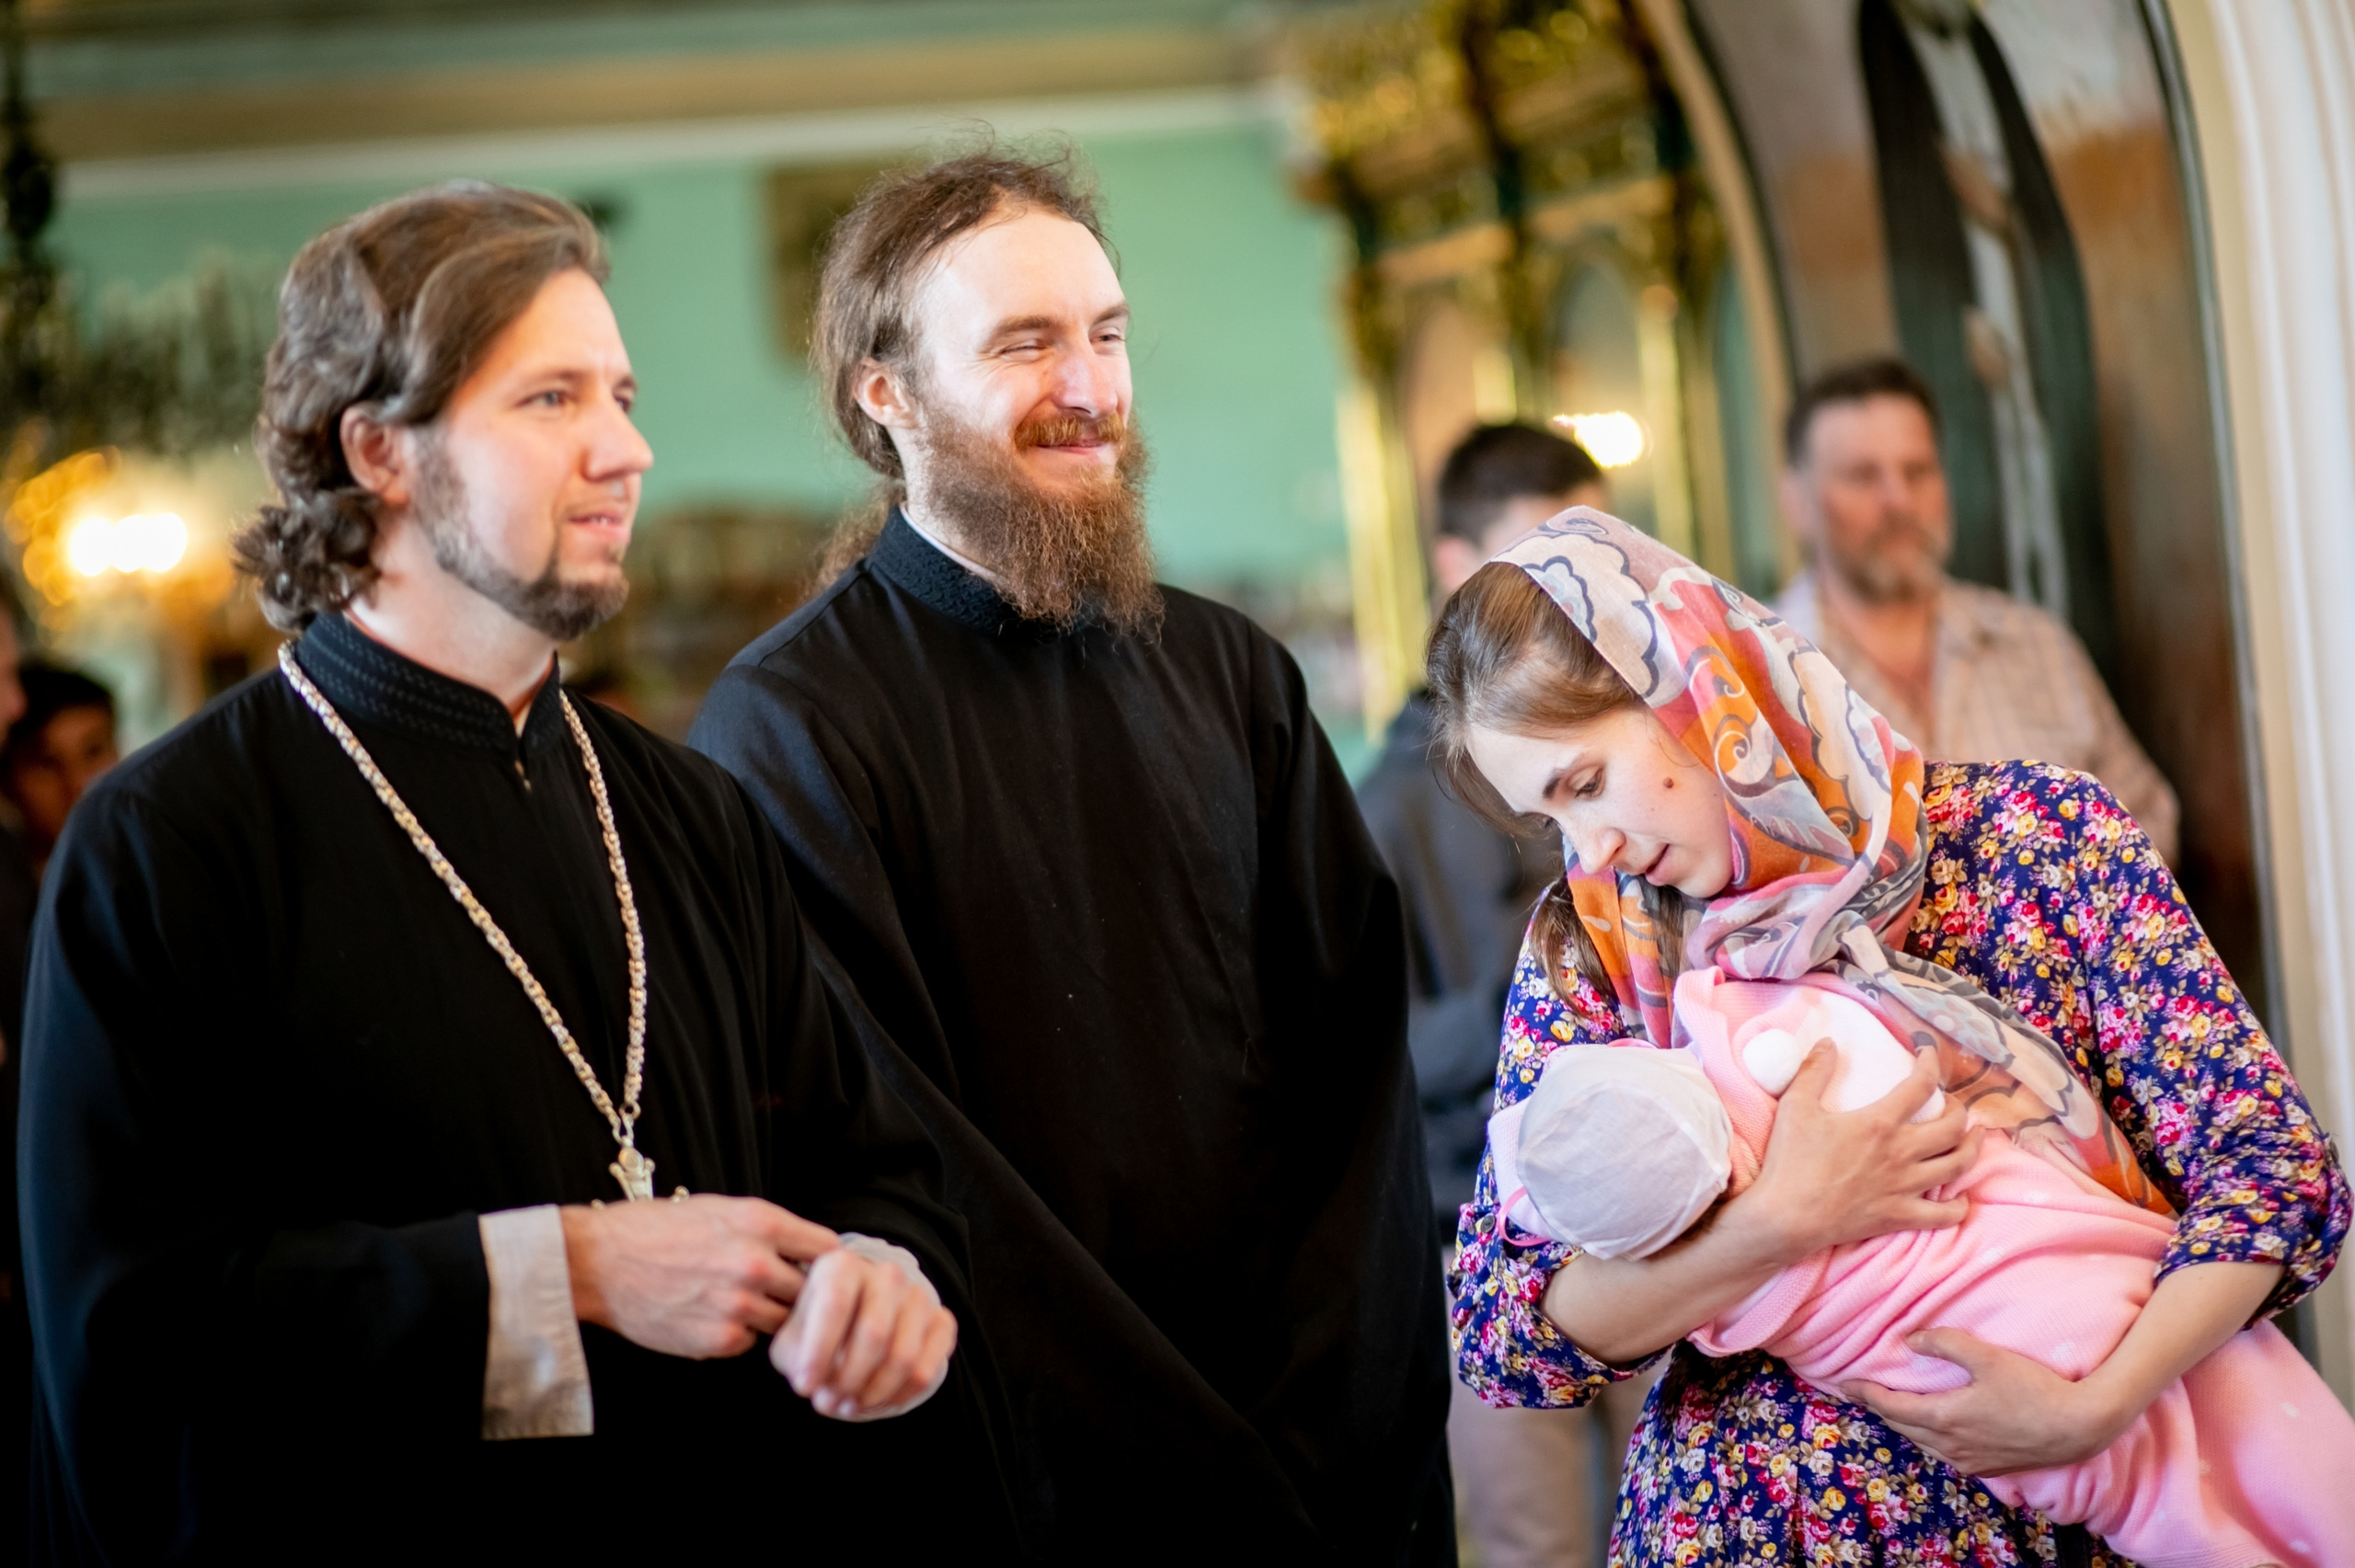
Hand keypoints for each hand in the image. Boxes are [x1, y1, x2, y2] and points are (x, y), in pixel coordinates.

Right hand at [562, 1194, 837, 1358]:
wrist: (600, 1263)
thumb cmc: (658, 1229)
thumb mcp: (720, 1210)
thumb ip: (768, 1230)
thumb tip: (807, 1253)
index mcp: (760, 1222)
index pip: (826, 1248)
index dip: (827, 1262)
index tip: (823, 1271)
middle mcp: (755, 1262)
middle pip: (813, 1291)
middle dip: (804, 1294)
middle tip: (787, 1294)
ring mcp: (739, 1304)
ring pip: (784, 1321)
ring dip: (772, 1316)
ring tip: (744, 1303)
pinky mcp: (720, 1340)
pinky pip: (751, 1342)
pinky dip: (741, 1334)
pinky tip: (715, 1317)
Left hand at [771, 1247, 958, 1419]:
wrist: (853, 1321)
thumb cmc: (817, 1330)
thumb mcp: (793, 1339)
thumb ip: (799, 1359)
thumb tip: (818, 1386)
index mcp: (843, 1265)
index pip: (836, 1304)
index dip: (819, 1352)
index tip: (805, 1388)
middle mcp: (886, 1273)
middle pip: (875, 1334)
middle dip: (848, 1380)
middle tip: (829, 1402)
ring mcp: (919, 1296)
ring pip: (904, 1358)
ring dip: (872, 1394)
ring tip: (848, 1404)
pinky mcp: (942, 1321)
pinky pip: (926, 1371)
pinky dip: (898, 1397)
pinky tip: (875, 1401)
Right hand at [1736, 1042, 1980, 1262]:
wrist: (1786, 1217)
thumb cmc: (1790, 1161)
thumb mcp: (1795, 1106)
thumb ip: (1813, 1070)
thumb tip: (1828, 1042)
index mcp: (1879, 1123)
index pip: (1920, 1085)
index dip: (1930, 1064)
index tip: (1928, 1054)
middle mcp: (1901, 1153)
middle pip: (1952, 1128)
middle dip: (1960, 1111)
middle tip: (1953, 1105)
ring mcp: (1905, 1187)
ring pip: (1958, 1166)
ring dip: (1972, 1148)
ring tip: (1974, 1137)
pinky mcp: (1900, 1215)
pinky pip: (1944, 1215)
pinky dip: (1958, 1206)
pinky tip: (1958, 1198)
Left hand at [1844, 1328, 2127, 1474]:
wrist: (2080, 1427)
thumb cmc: (2034, 1388)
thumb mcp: (1987, 1356)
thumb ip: (1944, 1342)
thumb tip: (1908, 1339)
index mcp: (1943, 1418)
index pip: (1889, 1407)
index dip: (1865, 1394)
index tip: (1846, 1383)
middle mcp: (1951, 1445)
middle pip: (1902, 1426)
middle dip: (1879, 1409)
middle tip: (1863, 1393)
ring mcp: (1971, 1461)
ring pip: (1923, 1442)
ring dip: (1904, 1424)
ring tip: (1892, 1407)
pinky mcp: (1990, 1469)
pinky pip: (1946, 1453)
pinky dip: (1929, 1437)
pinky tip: (1934, 1428)